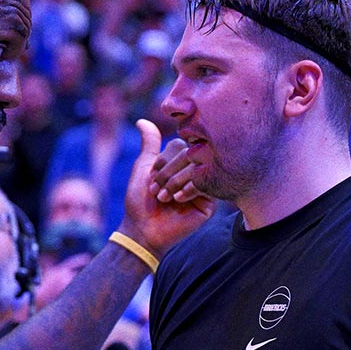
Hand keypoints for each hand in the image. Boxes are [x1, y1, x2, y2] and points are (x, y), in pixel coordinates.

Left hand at [118, 120, 214, 258]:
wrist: (144, 229)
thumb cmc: (140, 200)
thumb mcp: (143, 167)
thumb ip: (149, 144)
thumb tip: (142, 120)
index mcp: (180, 161)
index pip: (180, 144)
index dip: (165, 158)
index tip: (152, 175)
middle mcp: (194, 170)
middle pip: (190, 154)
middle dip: (169, 171)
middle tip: (156, 189)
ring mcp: (203, 185)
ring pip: (198, 168)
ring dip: (175, 182)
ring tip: (163, 198)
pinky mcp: (210, 202)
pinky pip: (206, 185)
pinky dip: (188, 190)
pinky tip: (177, 201)